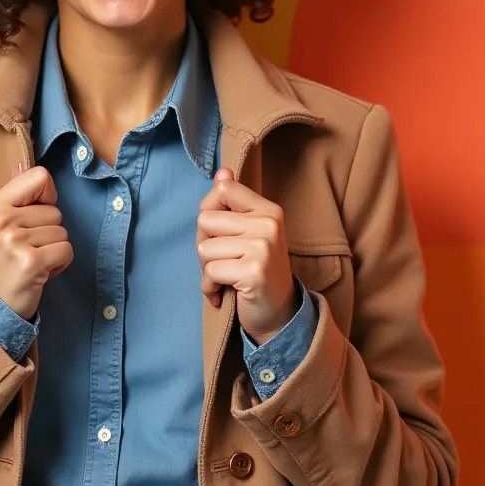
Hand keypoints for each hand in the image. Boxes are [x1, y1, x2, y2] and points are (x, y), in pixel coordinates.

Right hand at [0, 165, 71, 319]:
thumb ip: (14, 194)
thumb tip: (22, 165)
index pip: (39, 177)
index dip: (46, 196)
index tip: (35, 216)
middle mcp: (1, 220)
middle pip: (55, 211)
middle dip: (48, 231)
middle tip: (27, 249)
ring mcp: (14, 241)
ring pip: (62, 232)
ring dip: (53, 249)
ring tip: (31, 260)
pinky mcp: (30, 262)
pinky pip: (66, 250)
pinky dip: (59, 263)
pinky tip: (40, 271)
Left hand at [196, 168, 299, 344]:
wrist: (280, 313)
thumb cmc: (257, 271)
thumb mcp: (248, 233)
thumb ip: (233, 204)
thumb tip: (222, 172)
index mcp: (268, 209)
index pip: (222, 190)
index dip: (210, 213)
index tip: (221, 233)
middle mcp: (268, 223)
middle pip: (205, 220)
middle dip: (204, 245)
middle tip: (223, 261)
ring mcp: (263, 247)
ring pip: (204, 248)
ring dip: (207, 269)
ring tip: (226, 277)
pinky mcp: (254, 271)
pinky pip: (210, 271)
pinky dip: (210, 286)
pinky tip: (224, 292)